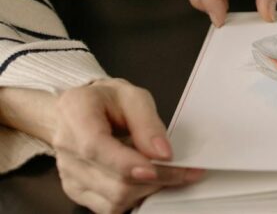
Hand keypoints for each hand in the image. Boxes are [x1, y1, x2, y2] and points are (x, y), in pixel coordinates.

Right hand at [51, 79, 202, 212]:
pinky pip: (109, 207)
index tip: (156, 168)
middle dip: (156, 179)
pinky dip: (135, 199)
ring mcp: (69, 175)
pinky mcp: (77, 192)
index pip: (95, 147)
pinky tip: (148, 181)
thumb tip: (163, 154)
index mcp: (76, 113)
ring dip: (148, 190)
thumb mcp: (132, 96)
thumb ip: (148, 123)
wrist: (77, 112)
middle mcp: (66, 148)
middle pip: (111, 180)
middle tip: (186, 170)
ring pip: (113, 200)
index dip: (126, 163)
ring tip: (169, 172)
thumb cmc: (106, 100)